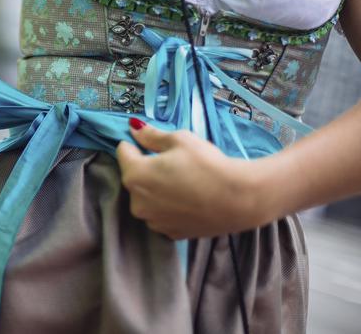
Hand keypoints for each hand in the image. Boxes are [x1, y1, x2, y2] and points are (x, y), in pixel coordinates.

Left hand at [115, 120, 274, 239]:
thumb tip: (133, 127)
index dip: (135, 144)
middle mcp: (137, 203)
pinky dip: (169, 207)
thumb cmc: (207, 164)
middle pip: (134, 178)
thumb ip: (151, 135)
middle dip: (147, 169)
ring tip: (183, 182)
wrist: (239, 199)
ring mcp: (152, 221)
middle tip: (174, 163)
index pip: (123, 152)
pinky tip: (187, 199)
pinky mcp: (169, 233)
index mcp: (134, 176)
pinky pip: (161, 215)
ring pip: (147, 198)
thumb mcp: (180, 140)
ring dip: (156, 190)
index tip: (151, 143)